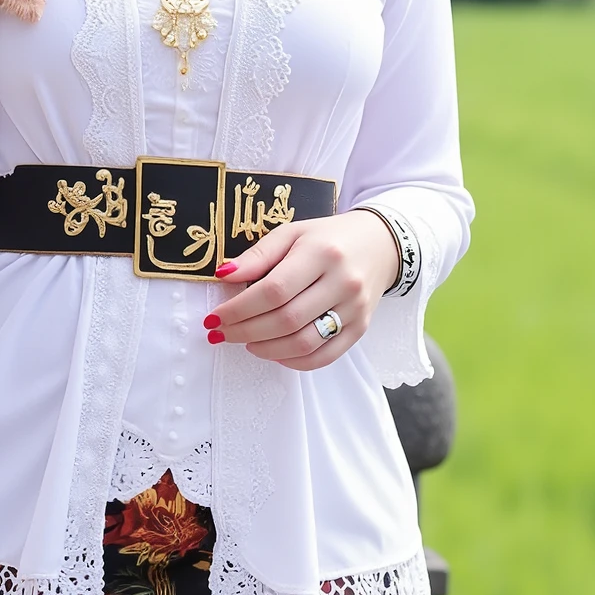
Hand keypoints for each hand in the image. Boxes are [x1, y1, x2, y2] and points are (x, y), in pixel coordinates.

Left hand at [203, 210, 400, 370]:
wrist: (380, 244)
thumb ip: (258, 255)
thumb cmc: (328, 238)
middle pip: (286, 320)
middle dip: (246, 331)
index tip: (214, 317)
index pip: (274, 290)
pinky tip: (275, 352)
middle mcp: (342, 282)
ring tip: (246, 342)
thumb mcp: (292, 233)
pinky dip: (295, 361)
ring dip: (267, 349)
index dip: (239, 309)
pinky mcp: (361, 328)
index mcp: (321, 253)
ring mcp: (355, 308)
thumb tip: (223, 275)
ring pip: (305, 343)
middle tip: (222, 332)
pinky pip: (325, 356)